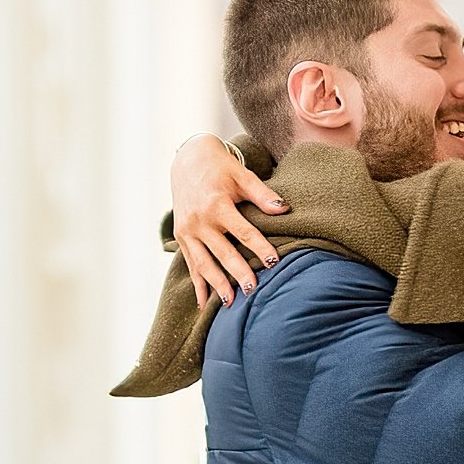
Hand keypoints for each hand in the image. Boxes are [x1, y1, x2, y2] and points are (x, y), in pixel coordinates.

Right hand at [172, 136, 287, 307]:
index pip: (243, 232)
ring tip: (230, 303)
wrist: (187, 159)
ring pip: (203, 263)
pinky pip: (190, 264)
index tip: (274, 262)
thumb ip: (262, 194)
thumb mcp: (242, 175)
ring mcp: (187, 230)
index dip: (260, 247)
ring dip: (216, 284)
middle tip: (253, 291)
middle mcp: (199, 220)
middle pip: (222, 252)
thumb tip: (283, 209)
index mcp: (216, 205)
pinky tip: (205, 302)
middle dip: (238, 273)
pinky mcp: (180, 236)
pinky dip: (198, 283)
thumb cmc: (220, 167)